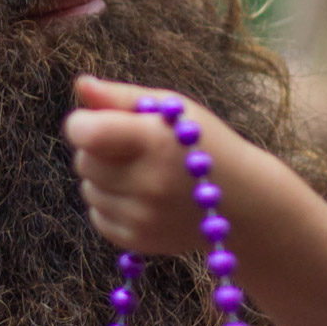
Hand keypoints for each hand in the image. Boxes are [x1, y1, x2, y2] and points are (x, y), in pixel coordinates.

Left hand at [64, 75, 240, 255]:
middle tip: (130, 146)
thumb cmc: (205, 143)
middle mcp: (148, 183)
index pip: (87, 133)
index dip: (81, 123)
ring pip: (88, 189)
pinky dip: (110, 204)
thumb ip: (121, 96)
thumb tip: (81, 85)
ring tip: (140, 171)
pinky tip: (140, 195)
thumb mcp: (173, 108)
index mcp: (156, 141)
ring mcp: (142, 217)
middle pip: (84, 161)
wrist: (244, 202)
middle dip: (98, 150)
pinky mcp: (138, 240)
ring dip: (104, 178)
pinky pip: (98, 216)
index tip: (95, 120)